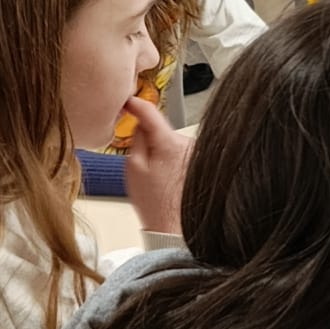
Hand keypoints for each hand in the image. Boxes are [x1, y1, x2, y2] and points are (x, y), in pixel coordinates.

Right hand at [123, 99, 191, 235]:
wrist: (173, 227)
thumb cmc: (154, 203)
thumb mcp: (133, 167)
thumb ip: (136, 138)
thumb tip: (139, 120)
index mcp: (170, 142)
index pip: (150, 112)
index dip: (135, 104)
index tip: (127, 101)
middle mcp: (189, 143)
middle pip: (163, 130)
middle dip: (151, 141)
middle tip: (144, 165)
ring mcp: (198, 152)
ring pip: (173, 143)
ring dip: (164, 153)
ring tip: (160, 178)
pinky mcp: (202, 162)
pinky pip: (182, 154)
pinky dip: (174, 162)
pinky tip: (171, 180)